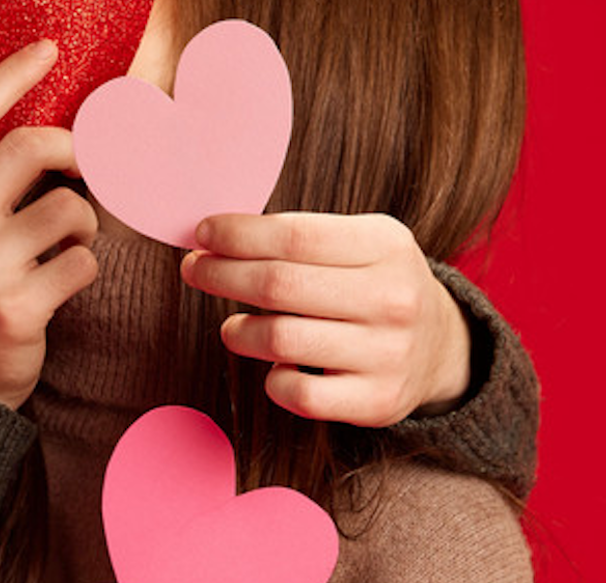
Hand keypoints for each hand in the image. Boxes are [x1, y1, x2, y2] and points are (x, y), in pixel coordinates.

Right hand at [0, 41, 99, 408]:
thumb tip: (49, 135)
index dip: (12, 74)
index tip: (49, 49)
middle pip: (32, 147)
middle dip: (77, 151)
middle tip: (89, 167)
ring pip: (71, 209)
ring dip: (86, 225)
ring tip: (69, 245)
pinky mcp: (14, 308)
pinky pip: (82, 262)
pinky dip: (85, 269)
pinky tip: (63, 284)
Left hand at [180, 212, 470, 426]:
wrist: (440, 346)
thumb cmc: (373, 283)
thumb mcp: (359, 241)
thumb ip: (297, 236)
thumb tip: (213, 237)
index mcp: (386, 245)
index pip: (293, 234)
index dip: (238, 234)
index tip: (203, 233)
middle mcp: (393, 298)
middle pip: (278, 285)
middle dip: (221, 275)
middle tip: (194, 271)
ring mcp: (389, 353)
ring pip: (279, 339)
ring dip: (238, 331)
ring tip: (233, 326)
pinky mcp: (377, 401)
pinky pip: (298, 393)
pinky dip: (272, 379)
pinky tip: (274, 365)